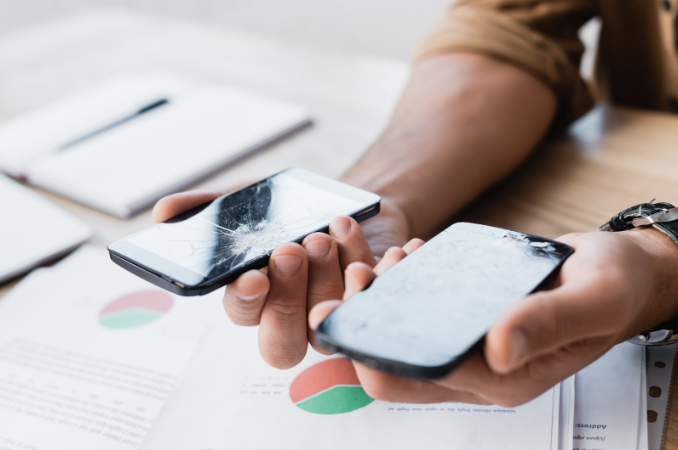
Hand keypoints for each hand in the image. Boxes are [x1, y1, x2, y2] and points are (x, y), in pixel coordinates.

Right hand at [152, 186, 410, 368]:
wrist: (348, 207)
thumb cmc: (291, 212)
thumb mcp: (248, 201)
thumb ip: (208, 208)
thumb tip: (162, 213)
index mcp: (255, 297)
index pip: (242, 314)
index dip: (244, 300)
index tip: (251, 275)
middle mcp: (292, 316)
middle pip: (281, 340)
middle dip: (287, 296)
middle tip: (293, 248)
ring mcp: (332, 317)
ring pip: (326, 323)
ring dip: (328, 281)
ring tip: (328, 234)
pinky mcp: (371, 309)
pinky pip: (373, 305)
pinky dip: (377, 275)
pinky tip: (385, 248)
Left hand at [309, 228, 677, 405]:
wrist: (620, 272)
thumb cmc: (614, 286)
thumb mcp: (594, 299)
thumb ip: (548, 323)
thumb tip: (498, 348)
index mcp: (502, 378)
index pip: (412, 380)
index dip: (370, 347)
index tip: (352, 302)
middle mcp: (477, 368)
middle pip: (393, 360)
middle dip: (362, 320)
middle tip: (357, 272)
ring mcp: (469, 344)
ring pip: (400, 333)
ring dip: (378, 298)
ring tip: (382, 256)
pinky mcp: (466, 319)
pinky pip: (420, 310)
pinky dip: (401, 283)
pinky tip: (406, 255)